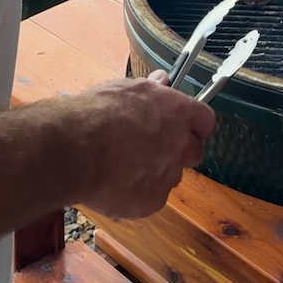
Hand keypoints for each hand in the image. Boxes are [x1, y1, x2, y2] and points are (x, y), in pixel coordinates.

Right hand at [77, 76, 214, 219]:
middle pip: (194, 152)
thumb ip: (151, 88)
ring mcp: (168, 176)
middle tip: (150, 147)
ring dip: (155, 172)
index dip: (194, 124)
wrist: (77, 149)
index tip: (182, 125)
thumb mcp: (125, 88)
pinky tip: (115, 183)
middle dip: (177, 151)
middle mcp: (181, 144)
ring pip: (169, 176)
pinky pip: (151, 198)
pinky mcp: (153, 202)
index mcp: (178, 112)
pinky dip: (137, 194)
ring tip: (123, 166)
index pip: (205, 120)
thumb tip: (162, 80)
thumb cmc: (97, 113)